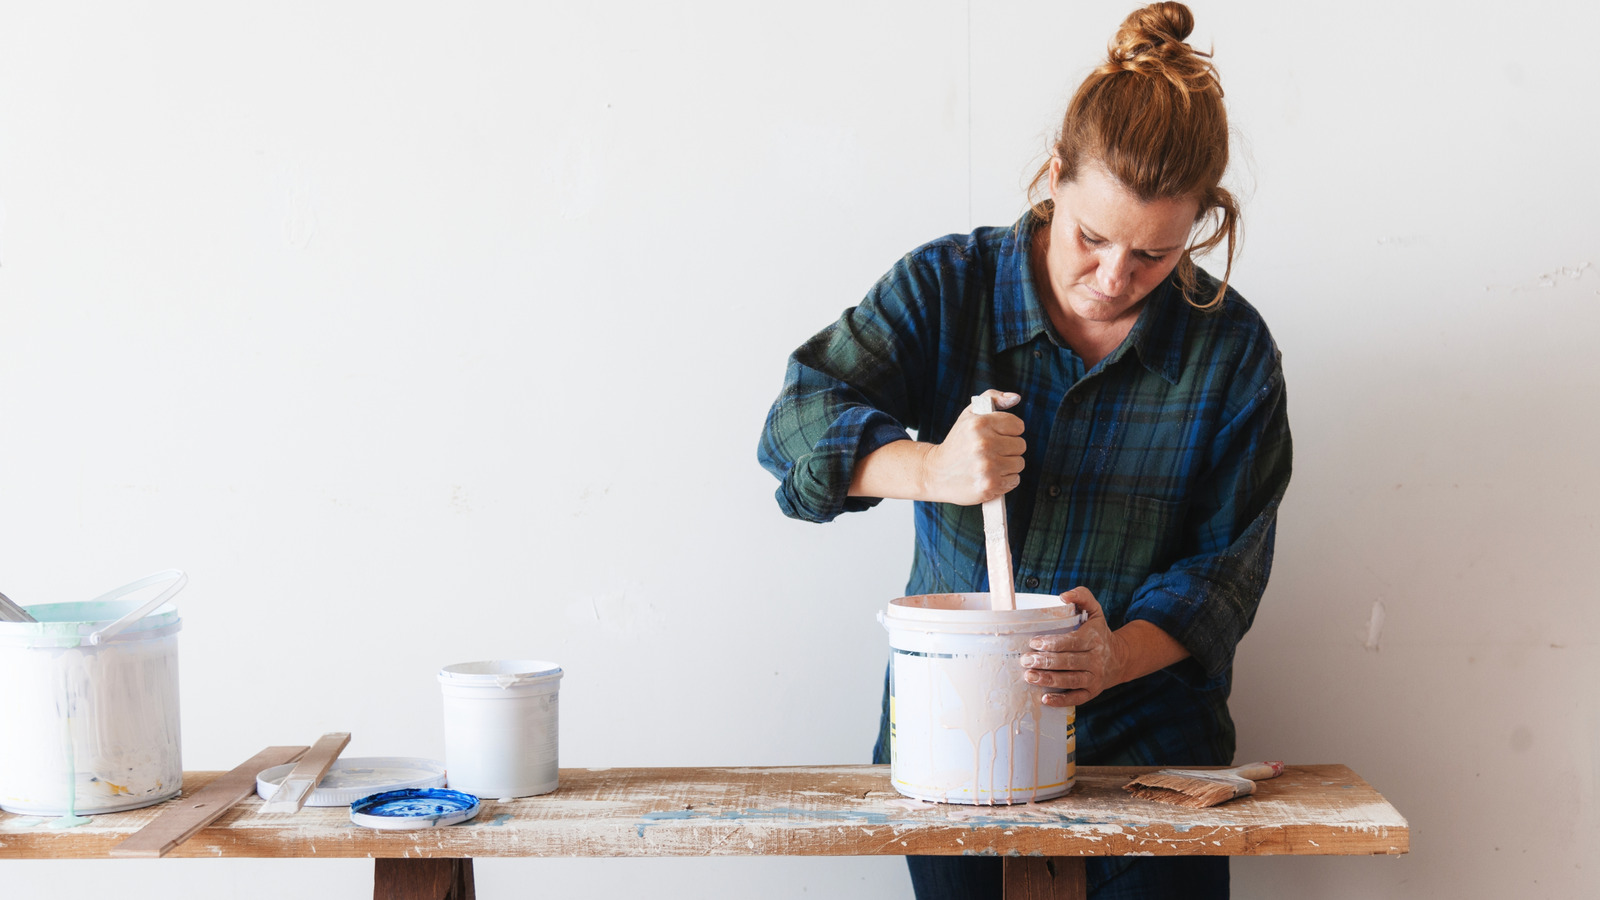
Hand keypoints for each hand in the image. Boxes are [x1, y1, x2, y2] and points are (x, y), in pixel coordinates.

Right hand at [918, 391, 1025, 505]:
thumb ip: (993, 398)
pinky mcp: (989, 486)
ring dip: (1008, 465)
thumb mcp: (970, 413)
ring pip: (1019, 463)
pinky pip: (1014, 480)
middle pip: (1021, 445)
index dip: (1009, 431)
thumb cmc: (958, 442)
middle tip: (990, 451)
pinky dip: (1005, 480)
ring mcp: (986, 467)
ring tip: (989, 464)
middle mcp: (983, 444)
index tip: (996, 436)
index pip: (1018, 426)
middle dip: (1008, 448)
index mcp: (979, 423)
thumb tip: (1016, 397)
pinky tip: (989, 476)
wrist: (935, 473)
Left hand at [1020, 587, 1124, 706]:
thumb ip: (1081, 596)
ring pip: (1070, 681)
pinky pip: (1076, 698)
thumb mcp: (1095, 611)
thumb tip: (1063, 596)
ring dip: (1049, 680)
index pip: (1072, 642)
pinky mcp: (1092, 692)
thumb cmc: (1098, 632)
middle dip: (1045, 662)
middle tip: (1025, 660)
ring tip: (1029, 677)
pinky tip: (1045, 699)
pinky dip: (1061, 700)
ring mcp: (1094, 678)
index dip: (1052, 643)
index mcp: (1093, 639)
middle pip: (1068, 662)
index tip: (1034, 643)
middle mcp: (1096, 660)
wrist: (1120, 658)